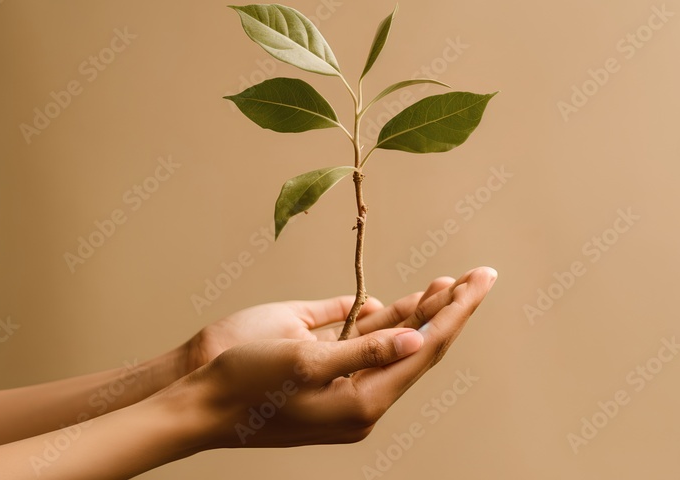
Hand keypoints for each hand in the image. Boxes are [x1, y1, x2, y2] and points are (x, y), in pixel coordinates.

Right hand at [181, 272, 464, 374]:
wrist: (196, 401)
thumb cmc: (244, 383)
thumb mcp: (304, 362)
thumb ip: (364, 350)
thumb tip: (417, 337)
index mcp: (361, 402)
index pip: (424, 351)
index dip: (457, 313)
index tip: (483, 281)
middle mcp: (358, 396)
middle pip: (417, 347)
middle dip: (449, 310)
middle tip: (479, 276)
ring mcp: (340, 383)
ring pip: (392, 344)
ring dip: (419, 312)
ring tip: (447, 282)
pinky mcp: (321, 368)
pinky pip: (362, 343)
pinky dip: (383, 321)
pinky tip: (401, 303)